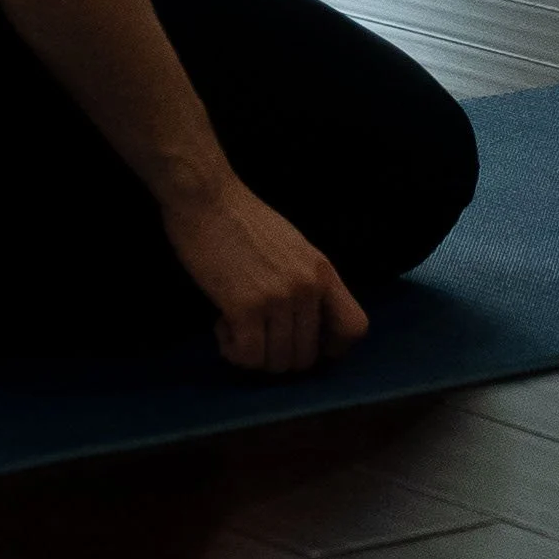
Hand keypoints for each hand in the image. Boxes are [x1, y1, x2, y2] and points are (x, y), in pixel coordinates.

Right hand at [164, 175, 368, 373]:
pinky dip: (233, 351)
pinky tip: (222, 327)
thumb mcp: (291, 245)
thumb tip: (306, 322)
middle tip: (255, 330)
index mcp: (321, 270)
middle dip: (278, 353)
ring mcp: (278, 298)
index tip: (303, 339)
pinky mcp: (246, 307)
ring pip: (278, 362)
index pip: (354, 326)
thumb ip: (304, 280)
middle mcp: (306, 287)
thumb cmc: (240, 217)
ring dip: (254, 354)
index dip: (331, 345)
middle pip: (307, 355)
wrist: (204, 196)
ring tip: (235, 324)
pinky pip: (249, 356)